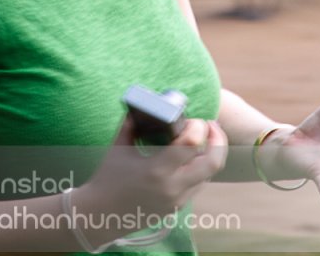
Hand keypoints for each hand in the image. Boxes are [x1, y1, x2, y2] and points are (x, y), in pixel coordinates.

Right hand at [75, 114, 227, 241]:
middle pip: (213, 163)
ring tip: (201, 137)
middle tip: (210, 125)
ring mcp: (177, 201)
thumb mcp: (119, 146)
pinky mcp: (177, 208)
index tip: (194, 119)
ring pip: (209, 174)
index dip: (198, 127)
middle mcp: (172, 188)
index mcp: (157, 170)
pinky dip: (199, 168)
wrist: (101, 215)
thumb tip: (143, 104)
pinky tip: (190, 156)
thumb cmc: (108, 178)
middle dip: (218, 139)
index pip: (192, 144)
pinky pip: (198, 185)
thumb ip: (133, 123)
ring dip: (210, 153)